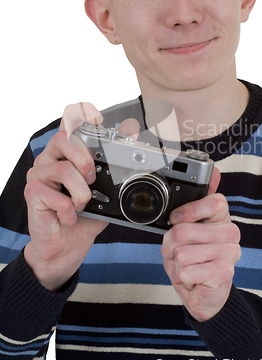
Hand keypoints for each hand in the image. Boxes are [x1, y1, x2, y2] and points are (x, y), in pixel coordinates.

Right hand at [24, 102, 107, 290]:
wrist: (68, 245)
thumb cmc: (85, 215)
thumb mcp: (107, 189)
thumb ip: (115, 164)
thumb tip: (130, 136)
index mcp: (67, 152)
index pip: (69, 122)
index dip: (80, 114)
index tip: (96, 116)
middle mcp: (50, 158)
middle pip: (64, 139)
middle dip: (86, 160)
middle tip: (91, 179)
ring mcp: (38, 174)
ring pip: (64, 170)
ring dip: (81, 193)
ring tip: (81, 204)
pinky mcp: (32, 193)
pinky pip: (56, 195)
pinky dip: (70, 210)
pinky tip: (69, 215)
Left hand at [161, 168, 240, 321]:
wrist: (203, 293)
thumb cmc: (193, 257)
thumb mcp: (186, 227)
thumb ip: (196, 200)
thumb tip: (214, 171)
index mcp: (221, 216)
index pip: (215, 201)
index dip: (190, 210)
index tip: (176, 218)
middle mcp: (230, 232)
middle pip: (186, 230)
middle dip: (171, 245)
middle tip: (178, 251)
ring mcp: (230, 253)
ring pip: (183, 253)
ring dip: (177, 263)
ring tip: (187, 265)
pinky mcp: (225, 272)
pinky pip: (188, 270)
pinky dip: (183, 276)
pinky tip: (193, 277)